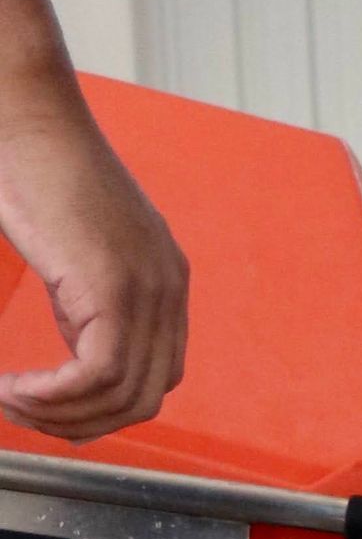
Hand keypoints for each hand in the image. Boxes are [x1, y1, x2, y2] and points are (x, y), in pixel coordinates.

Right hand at [0, 103, 187, 442]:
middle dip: (81, 423)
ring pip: (122, 395)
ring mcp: (148, 288)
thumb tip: (77, 357)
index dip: (103, 407)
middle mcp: (169, 289)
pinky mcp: (115, 286)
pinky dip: (54, 396)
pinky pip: (98, 374)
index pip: (155, 377)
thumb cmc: (37, 171)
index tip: (52, 407)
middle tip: (25, 414)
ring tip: (12, 403)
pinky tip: (15, 389)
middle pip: (145, 399)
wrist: (28, 116)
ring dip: (59, 414)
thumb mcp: (75, 255)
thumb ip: (88, 306)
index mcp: (165, 283)